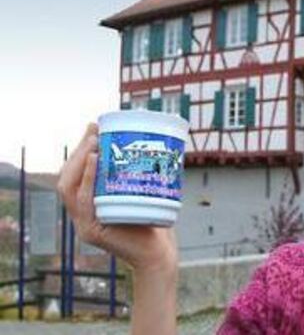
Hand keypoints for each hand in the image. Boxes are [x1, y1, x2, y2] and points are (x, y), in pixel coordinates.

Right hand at [57, 123, 177, 273]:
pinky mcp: (91, 232)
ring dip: (80, 161)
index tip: (94, 127)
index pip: (74, 173)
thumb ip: (134, 174)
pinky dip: (87, 180)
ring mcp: (82, 224)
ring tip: (94, 142)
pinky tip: (94, 161)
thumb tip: (143, 141)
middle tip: (94, 130)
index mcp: (88, 204)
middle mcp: (80, 214)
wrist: (159, 253)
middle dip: (78, 150)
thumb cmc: (152, 221)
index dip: (80, 149)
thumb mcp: (139, 192)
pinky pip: (83, 202)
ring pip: (70, 187)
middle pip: (68, 177)